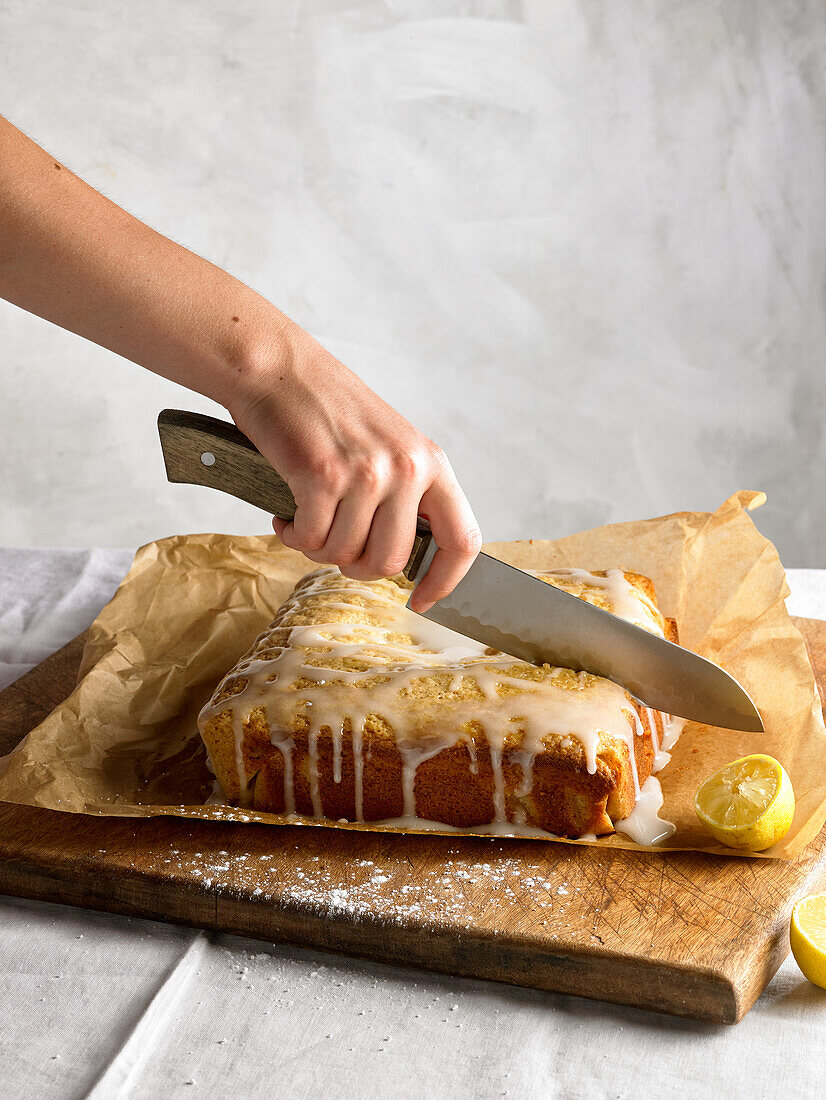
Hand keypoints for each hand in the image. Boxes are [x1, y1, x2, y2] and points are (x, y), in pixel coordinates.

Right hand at [228, 321, 481, 611]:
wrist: (279, 370)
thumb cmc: (329, 410)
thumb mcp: (389, 445)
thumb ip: (406, 496)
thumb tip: (406, 560)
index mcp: (431, 463)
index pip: (462, 539)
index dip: (446, 581)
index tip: (422, 599)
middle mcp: (405, 469)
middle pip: (390, 562)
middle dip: (355, 567)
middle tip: (334, 548)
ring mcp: (366, 473)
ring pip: (345, 554)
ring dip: (318, 548)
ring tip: (305, 520)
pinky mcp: (321, 476)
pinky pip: (311, 539)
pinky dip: (293, 535)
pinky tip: (287, 514)